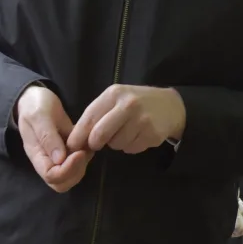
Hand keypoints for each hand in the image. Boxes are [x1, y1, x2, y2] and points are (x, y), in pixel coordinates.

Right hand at [15, 85, 92, 192]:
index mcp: (37, 155)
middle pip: (62, 183)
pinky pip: (79, 163)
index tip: (79, 152)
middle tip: (84, 151)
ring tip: (87, 145)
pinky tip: (90, 141)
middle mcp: (48, 161)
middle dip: (76, 171)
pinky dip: (87, 156)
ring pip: (72, 176)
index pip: (51, 176)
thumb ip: (47, 136)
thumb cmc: (35, 105)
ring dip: (83, 165)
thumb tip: (59, 159)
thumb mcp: (39, 116)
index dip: (67, 169)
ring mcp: (59, 157)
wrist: (36, 98)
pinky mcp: (69, 151)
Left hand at [67, 85, 185, 153]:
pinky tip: (138, 134)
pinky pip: (131, 149)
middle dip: (95, 143)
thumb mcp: (115, 99)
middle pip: (99, 135)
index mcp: (114, 94)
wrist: (170, 105)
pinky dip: (131, 146)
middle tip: (98, 143)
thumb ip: (97, 115)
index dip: (78, 135)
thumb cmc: (136, 102)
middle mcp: (128, 105)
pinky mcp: (152, 134)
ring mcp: (142, 120)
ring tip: (126, 131)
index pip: (89, 118)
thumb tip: (76, 140)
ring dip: (116, 143)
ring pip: (115, 145)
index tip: (72, 146)